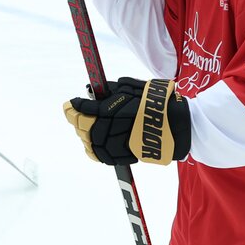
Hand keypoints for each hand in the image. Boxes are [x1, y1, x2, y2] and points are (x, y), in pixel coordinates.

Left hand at [63, 78, 189, 165]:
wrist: (174, 126)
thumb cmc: (154, 103)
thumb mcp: (131, 88)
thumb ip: (110, 89)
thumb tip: (93, 89)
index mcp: (108, 110)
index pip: (82, 109)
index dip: (73, 106)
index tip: (70, 103)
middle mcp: (107, 129)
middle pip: (81, 126)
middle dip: (77, 119)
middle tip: (75, 114)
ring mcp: (112, 145)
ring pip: (88, 141)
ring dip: (84, 133)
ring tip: (85, 127)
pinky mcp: (119, 156)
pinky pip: (98, 154)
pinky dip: (93, 148)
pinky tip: (92, 142)